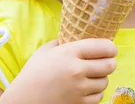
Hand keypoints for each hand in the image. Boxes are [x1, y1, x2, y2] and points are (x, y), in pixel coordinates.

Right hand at [0, 38, 117, 103]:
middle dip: (110, 62)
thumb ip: (64, 42)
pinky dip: (95, 93)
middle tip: (105, 62)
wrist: (23, 100)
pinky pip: (98, 97)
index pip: (103, 47)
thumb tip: (80, 36)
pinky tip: (85, 88)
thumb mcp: (46, 51)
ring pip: (105, 82)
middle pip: (110, 65)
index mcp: (69, 52)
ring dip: (101, 78)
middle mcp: (77, 70)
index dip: (111, 48)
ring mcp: (79, 89)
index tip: (111, 49)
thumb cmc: (33, 74)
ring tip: (91, 76)